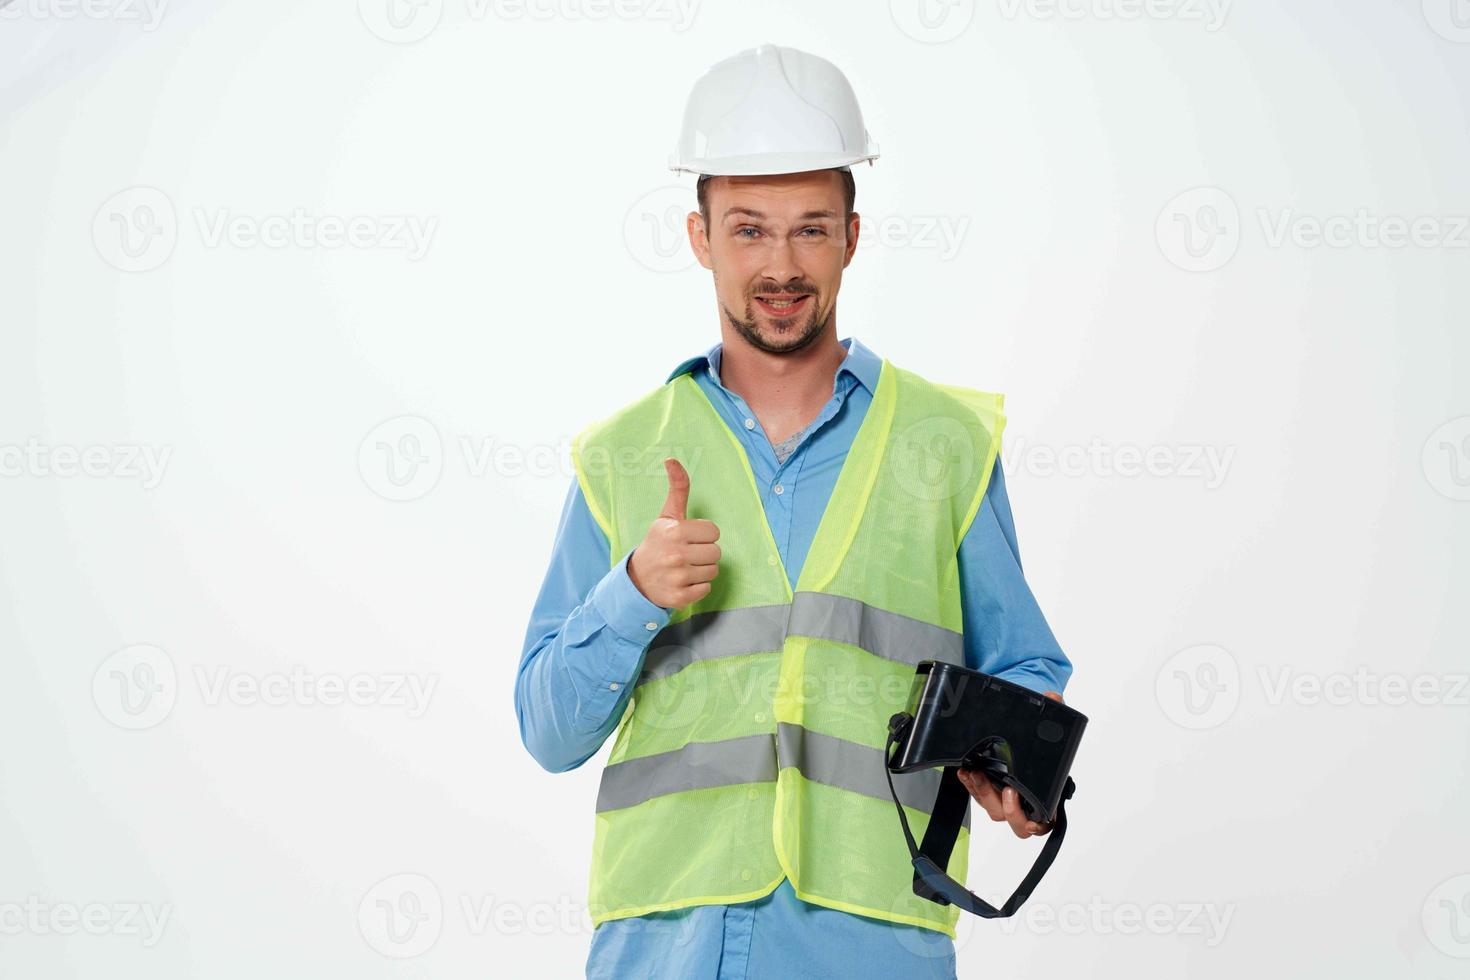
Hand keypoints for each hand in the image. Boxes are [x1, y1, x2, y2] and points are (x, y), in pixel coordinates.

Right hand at [627, 458, 721, 609]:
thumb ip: (677, 488)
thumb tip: (672, 459)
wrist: (637, 578)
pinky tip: (683, 581)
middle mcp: (676, 554)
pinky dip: (697, 587)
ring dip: (702, 570)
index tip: (689, 538)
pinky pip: (706, 589)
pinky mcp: (679, 597)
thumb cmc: (658, 542)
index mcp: (675, 531)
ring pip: (713, 571)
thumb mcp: (667, 515)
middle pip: (716, 553)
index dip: (704, 535)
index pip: (714, 532)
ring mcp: (677, 577)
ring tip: (684, 567)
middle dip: (705, 553)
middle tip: (687, 553)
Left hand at [957, 690, 1063, 838]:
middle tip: (1006, 791)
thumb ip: (1052, 709)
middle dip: (1010, 811)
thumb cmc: (1034, 729)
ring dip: (984, 794)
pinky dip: (970, 786)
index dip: (1039, 823)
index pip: (1046, 819)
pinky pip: (977, 795)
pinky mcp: (986, 787)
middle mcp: (1024, 797)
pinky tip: (964, 771)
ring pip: (994, 810)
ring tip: (976, 773)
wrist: (1014, 723)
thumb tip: (1053, 697)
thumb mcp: (1044, 717)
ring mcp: (1003, 794)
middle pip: (1017, 822)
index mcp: (1045, 789)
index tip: (1030, 819)